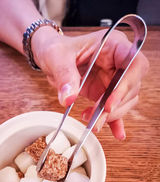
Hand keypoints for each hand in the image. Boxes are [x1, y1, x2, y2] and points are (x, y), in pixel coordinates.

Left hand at [32, 27, 148, 139]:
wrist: (50, 56)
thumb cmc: (56, 48)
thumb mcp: (56, 56)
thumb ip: (64, 75)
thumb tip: (69, 98)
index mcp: (113, 45)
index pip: (134, 63)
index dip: (126, 85)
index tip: (108, 103)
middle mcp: (118, 62)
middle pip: (131, 87)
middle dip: (114, 106)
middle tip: (96, 119)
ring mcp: (113, 78)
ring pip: (125, 101)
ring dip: (110, 115)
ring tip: (91, 122)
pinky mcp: (105, 92)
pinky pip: (115, 108)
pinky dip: (115, 121)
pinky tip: (116, 132)